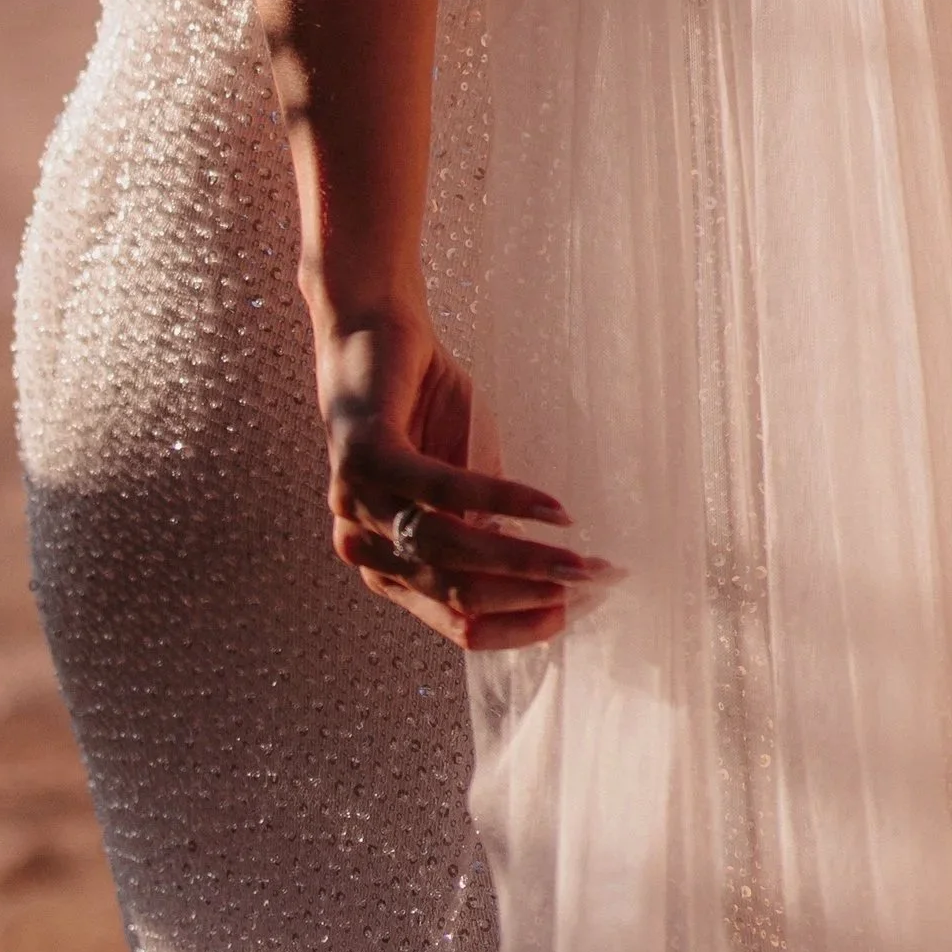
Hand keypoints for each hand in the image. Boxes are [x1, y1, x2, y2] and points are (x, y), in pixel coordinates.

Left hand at [316, 307, 613, 651]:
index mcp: (387, 568)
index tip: (577, 610)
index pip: (458, 623)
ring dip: (524, 558)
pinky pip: (444, 490)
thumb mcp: (463, 485)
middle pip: (457, 596)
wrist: (373, 328)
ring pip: (451, 551)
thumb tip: (550, 580)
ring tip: (578, 559)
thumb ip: (487, 531)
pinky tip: (549, 506)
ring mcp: (359, 504)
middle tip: (592, 584)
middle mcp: (366, 548)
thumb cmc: (424, 408)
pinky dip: (503, 498)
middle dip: (532, 595)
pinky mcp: (366, 456)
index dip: (519, 624)